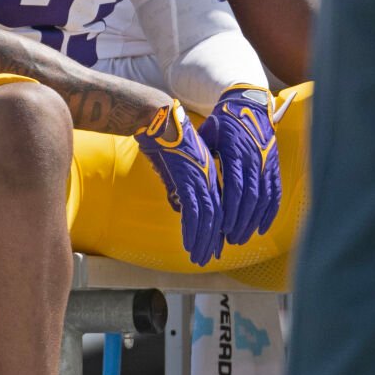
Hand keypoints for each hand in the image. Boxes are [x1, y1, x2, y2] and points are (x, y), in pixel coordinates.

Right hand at [135, 100, 223, 266]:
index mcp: (209, 172)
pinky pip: (194, 211)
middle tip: (209, 258)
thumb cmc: (162, 136)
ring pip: (209, 217)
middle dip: (213, 240)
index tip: (216, 246)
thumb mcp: (174, 164)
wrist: (155, 116)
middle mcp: (209, 176)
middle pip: (218, 215)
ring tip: (199, 257)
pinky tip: (189, 244)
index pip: (219, 206)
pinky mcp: (188, 178)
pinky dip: (193, 230)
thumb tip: (178, 204)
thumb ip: (178, 184)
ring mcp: (200, 177)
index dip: (218, 229)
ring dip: (204, 239)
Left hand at [199, 86, 281, 244]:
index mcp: (234, 151)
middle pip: (250, 196)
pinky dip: (269, 212)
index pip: (234, 186)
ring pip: (263, 198)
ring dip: (253, 221)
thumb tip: (177, 182)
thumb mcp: (205, 136)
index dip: (230, 209)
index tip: (222, 228)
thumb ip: (197, 159)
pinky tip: (261, 228)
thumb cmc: (220, 122)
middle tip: (229, 241)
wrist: (247, 104)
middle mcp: (253, 158)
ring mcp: (267, 162)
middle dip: (240, 221)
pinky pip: (274, 192)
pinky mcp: (274, 166)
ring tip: (240, 238)